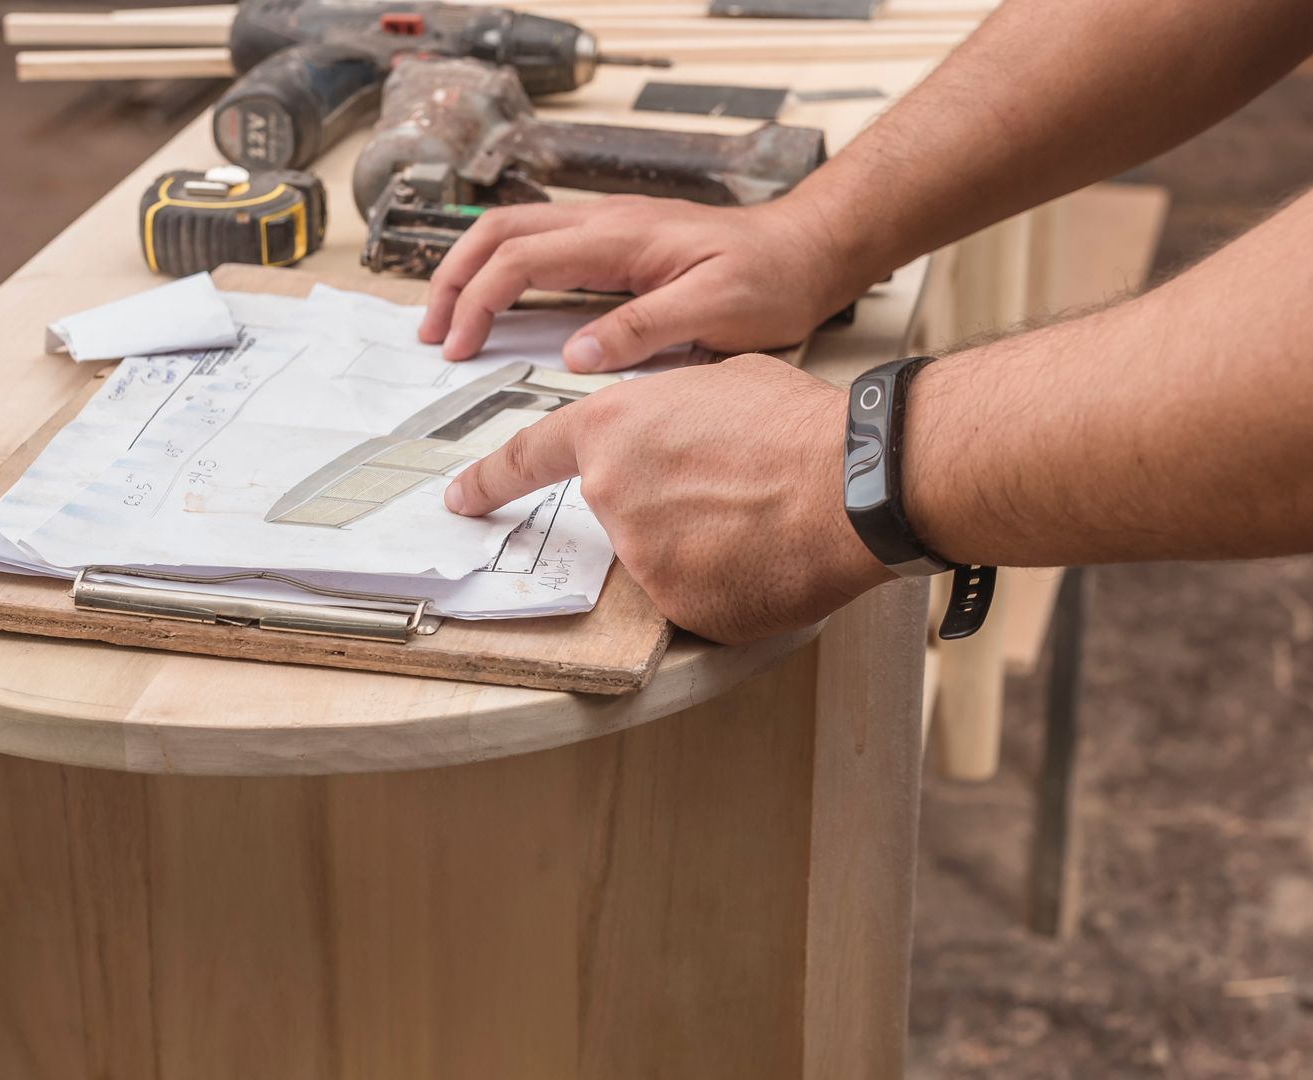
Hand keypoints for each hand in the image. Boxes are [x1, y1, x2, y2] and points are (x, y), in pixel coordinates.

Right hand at [417, 196, 864, 373]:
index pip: (520, 259)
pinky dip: (506, 270)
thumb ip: (646, 329)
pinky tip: (501, 303)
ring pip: (515, 233)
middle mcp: (605, 223)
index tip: (459, 347)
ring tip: (449, 317)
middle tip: (432, 332)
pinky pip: (543, 246)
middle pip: (499, 234)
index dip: (479, 302)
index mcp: (619, 237)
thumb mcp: (716, 311)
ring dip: (473, 271)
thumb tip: (577, 354)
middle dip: (454, 280)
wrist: (806, 250)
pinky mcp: (619, 243)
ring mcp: (609, 228)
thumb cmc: (770, 278)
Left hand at [443, 354, 892, 643]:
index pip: (528, 457)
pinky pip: (695, 599)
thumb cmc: (797, 424)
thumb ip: (670, 409)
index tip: (460, 498)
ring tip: (763, 520)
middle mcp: (612, 494)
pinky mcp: (677, 606)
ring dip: (703, 547)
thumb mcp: (720, 382)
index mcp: (613, 428)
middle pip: (620, 515)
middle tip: (730, 496)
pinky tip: (768, 559)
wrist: (851, 484)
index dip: (490, 480)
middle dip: (667, 510)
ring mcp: (640, 556)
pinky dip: (729, 586)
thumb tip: (672, 429)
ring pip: (661, 558)